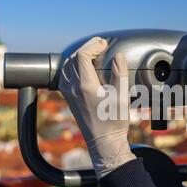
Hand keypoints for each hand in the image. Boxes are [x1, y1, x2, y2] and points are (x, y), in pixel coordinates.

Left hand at [59, 37, 135, 178]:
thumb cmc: (114, 123)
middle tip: (100, 45)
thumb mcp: (122, 98)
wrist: (103, 142)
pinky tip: (82, 68)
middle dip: (86, 47)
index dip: (93, 45)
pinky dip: (72, 67)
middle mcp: (74, 88)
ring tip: (91, 53)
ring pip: (66, 67)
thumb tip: (118, 56)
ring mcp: (69, 94)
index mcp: (86, 85)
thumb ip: (120, 74)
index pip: (82, 55)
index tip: (104, 44)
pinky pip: (64, 77)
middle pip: (73, 58)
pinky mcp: (69, 99)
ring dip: (77, 56)